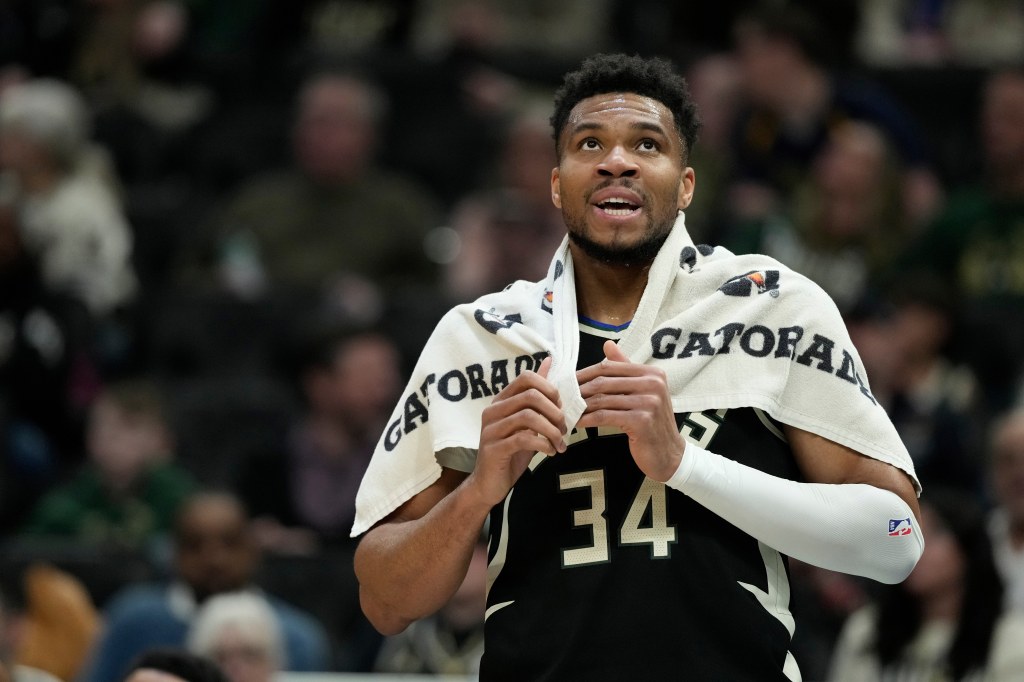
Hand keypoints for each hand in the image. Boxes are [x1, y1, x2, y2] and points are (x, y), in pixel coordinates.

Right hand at [467, 357, 566, 506]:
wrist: (488, 484)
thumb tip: (549, 361)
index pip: (526, 377)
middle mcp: (493, 411)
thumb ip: (536, 394)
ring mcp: (491, 429)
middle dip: (555, 410)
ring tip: (560, 442)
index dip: (549, 388)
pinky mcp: (494, 448)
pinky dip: (543, 444)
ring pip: (529, 417)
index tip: (560, 406)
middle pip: (530, 395)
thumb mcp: (526, 422)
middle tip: (564, 427)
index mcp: (501, 401)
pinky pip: (523, 438)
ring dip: (552, 430)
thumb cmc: (510, 451)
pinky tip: (551, 451)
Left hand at [576, 340, 684, 481]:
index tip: (569, 380)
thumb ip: (626, 368)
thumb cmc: (651, 423)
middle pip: (604, 382)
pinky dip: (587, 419)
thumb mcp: (642, 391)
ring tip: (566, 409)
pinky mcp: (641, 420)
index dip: (586, 373)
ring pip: (602, 399)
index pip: (610, 367)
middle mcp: (653, 384)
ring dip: (580, 406)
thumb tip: (607, 344)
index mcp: (652, 373)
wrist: (668, 453)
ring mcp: (648, 402)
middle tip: (562, 395)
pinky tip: (577, 422)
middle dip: (579, 389)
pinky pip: (605, 416)